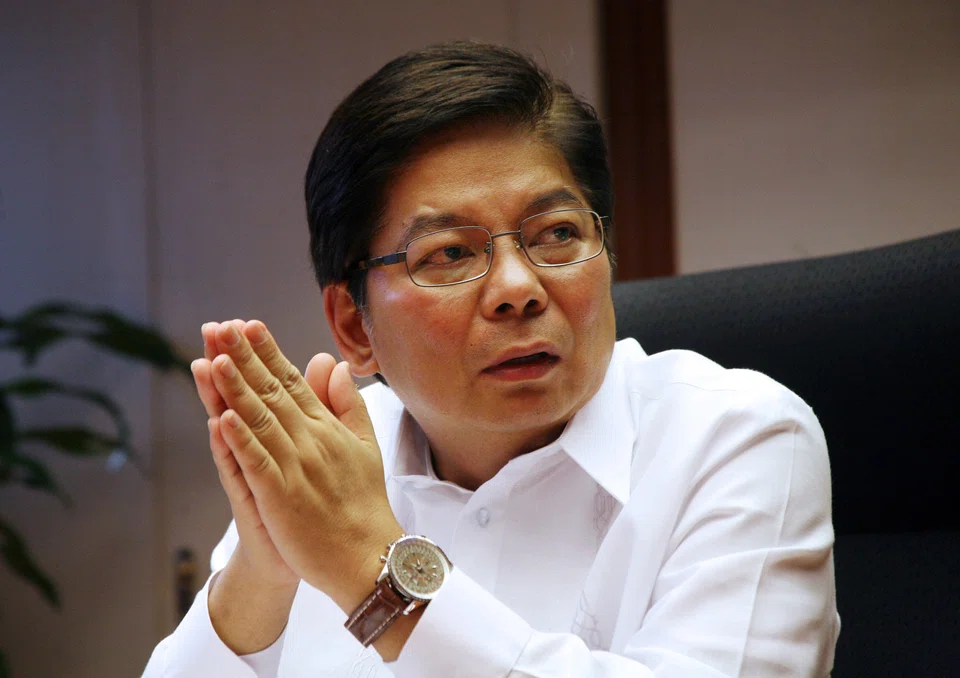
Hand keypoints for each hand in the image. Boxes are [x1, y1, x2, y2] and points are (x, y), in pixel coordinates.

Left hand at [204, 319, 402, 608]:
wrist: (367, 555)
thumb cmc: (363, 503)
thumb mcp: (364, 444)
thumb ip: (347, 403)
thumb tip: (334, 363)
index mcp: (326, 428)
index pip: (293, 381)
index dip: (268, 352)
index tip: (249, 325)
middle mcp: (310, 440)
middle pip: (271, 392)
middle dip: (245, 358)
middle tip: (222, 327)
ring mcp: (294, 467)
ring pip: (260, 420)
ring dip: (235, 389)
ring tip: (214, 358)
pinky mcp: (281, 496)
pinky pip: (257, 462)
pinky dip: (240, 440)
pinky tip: (222, 417)